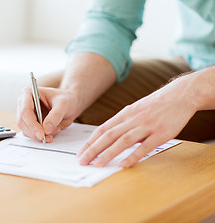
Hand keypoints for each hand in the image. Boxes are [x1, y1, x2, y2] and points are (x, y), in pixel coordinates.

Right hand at [17, 86, 79, 142]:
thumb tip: (46, 129)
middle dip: (35, 132)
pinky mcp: (30, 123)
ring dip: (39, 135)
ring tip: (55, 131)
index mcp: (29, 93)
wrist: (71, 103)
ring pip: (26, 130)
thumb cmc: (66, 99)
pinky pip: (31, 134)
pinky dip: (41, 136)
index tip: (41, 134)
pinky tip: (52, 132)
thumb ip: (55, 115)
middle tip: (49, 138)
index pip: (25, 111)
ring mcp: (26, 114)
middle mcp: (24, 103)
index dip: (32, 125)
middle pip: (22, 122)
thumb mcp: (64, 104)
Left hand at [77, 76, 197, 167]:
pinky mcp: (161, 133)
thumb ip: (122, 123)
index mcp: (124, 114)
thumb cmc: (155, 105)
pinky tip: (124, 164)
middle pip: (108, 135)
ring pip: (123, 141)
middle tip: (82, 161)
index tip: (80, 153)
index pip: (102, 130)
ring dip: (108, 153)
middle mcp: (132, 119)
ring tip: (97, 164)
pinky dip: (133, 156)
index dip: (90, 142)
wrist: (179, 95)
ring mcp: (146, 126)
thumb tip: (108, 138)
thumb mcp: (134, 110)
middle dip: (93, 149)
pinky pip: (145, 146)